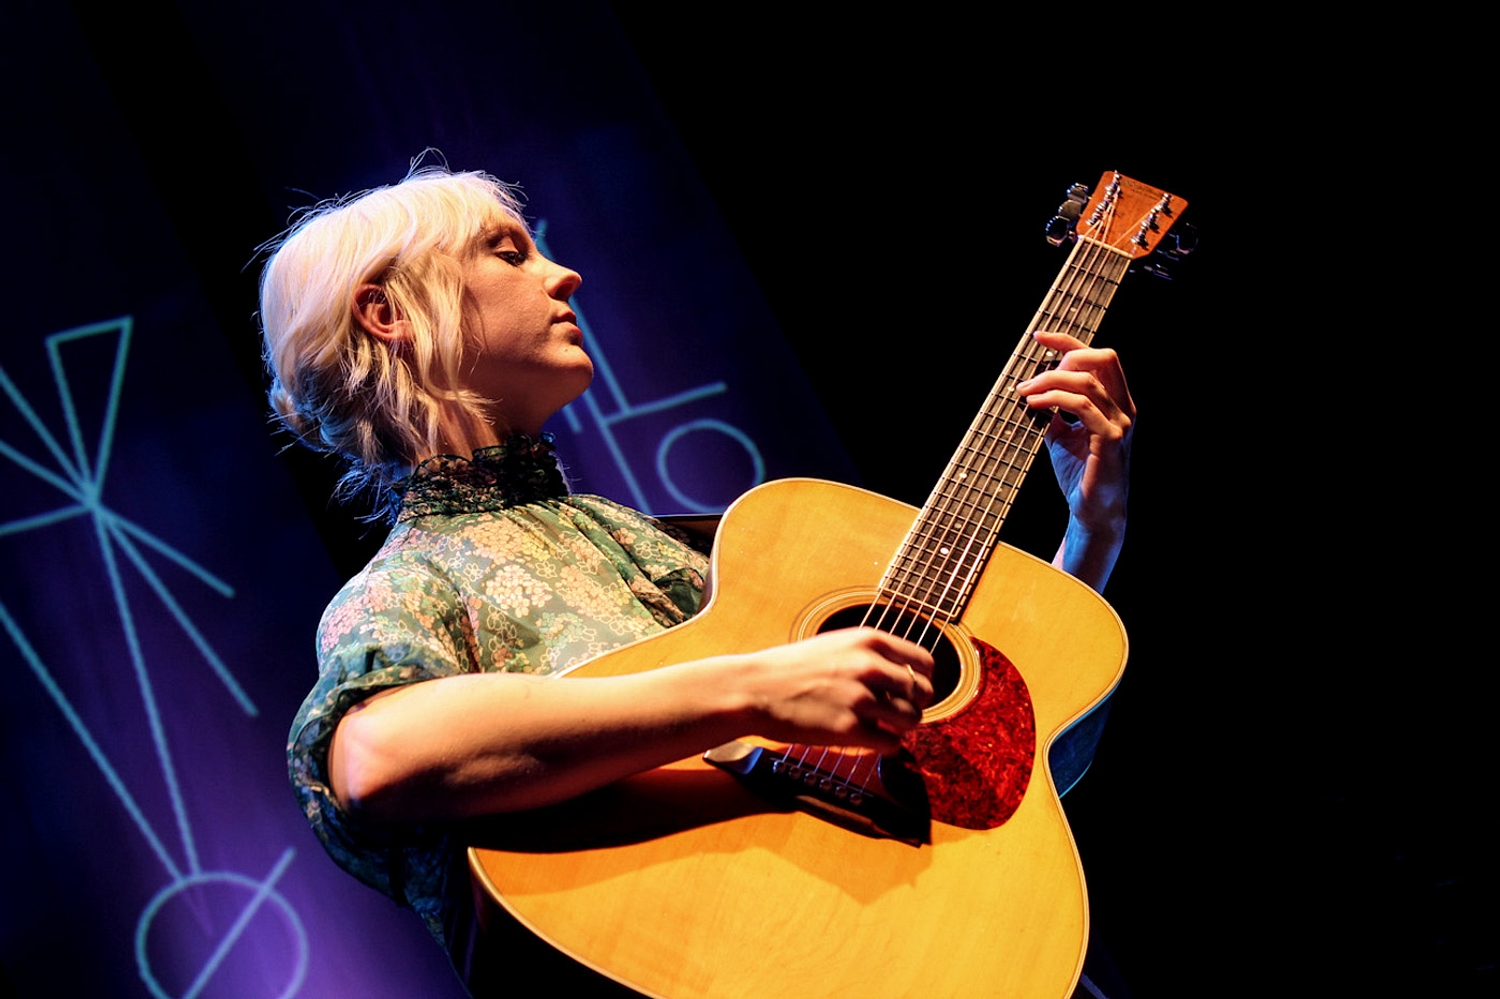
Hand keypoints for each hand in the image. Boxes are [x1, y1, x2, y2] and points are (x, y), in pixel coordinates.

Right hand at [734, 628, 934, 753]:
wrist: (754, 688)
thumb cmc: (789, 668)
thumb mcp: (835, 644)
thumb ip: (869, 655)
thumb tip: (899, 675)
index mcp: (869, 641)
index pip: (925, 662)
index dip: (922, 679)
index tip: (911, 690)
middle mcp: (871, 667)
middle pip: (923, 693)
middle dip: (914, 705)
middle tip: (896, 713)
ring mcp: (862, 698)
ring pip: (911, 720)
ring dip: (900, 727)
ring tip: (881, 727)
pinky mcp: (850, 729)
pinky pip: (892, 744)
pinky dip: (887, 746)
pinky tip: (870, 740)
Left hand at [1016, 330, 1133, 532]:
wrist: (1092, 511)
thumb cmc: (1080, 473)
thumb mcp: (1060, 434)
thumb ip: (1052, 410)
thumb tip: (1029, 389)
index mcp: (1116, 402)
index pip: (1099, 359)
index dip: (1069, 343)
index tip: (1039, 337)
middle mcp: (1124, 408)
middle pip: (1102, 358)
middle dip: (1064, 358)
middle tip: (1031, 378)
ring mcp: (1121, 423)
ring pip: (1088, 381)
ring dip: (1050, 381)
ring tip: (1025, 393)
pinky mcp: (1111, 439)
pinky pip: (1082, 406)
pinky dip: (1055, 400)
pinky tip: (1035, 405)